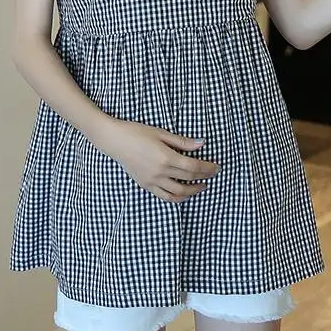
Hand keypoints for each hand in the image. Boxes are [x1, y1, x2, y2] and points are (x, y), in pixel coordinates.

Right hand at [93, 119, 220, 203]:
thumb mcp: (161, 133)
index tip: (216, 167)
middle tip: (212, 174)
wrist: (115, 140)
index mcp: (166, 157)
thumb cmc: (137, 132)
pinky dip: (176, 197)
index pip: (193, 167)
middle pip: (188, 179)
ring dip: (192, 191)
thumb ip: (182, 142)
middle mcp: (160, 172)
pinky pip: (164, 196)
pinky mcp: (145, 185)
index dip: (207, 168)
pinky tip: (183, 192)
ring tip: (201, 186)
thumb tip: (202, 144)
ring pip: (178, 193)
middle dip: (204, 178)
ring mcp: (152, 181)